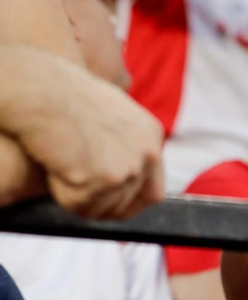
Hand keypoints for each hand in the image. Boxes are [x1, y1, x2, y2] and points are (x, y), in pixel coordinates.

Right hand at [13, 56, 164, 218]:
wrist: (41, 91)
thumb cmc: (63, 97)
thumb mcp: (108, 114)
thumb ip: (122, 144)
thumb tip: (118, 173)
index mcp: (152, 136)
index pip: (153, 191)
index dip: (128, 203)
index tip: (109, 207)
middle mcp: (149, 153)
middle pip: (129, 204)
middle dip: (101, 204)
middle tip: (75, 191)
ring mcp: (130, 167)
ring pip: (103, 208)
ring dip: (78, 197)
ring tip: (60, 167)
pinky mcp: (106, 178)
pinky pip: (79, 204)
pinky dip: (62, 193)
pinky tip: (54, 167)